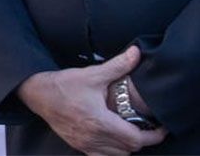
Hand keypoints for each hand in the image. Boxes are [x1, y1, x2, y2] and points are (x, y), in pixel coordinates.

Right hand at [17, 46, 166, 154]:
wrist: (38, 94)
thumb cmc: (64, 85)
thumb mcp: (92, 74)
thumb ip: (117, 65)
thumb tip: (136, 53)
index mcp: (99, 121)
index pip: (135, 139)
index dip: (153, 136)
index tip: (161, 128)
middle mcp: (93, 137)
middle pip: (129, 149)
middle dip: (143, 139)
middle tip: (149, 126)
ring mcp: (85, 144)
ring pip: (118, 155)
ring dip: (128, 146)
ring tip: (132, 130)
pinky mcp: (78, 145)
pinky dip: (113, 151)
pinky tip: (114, 138)